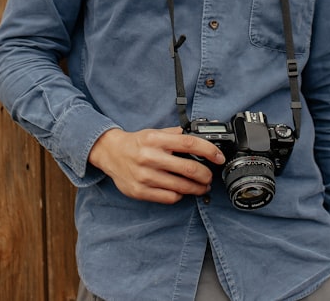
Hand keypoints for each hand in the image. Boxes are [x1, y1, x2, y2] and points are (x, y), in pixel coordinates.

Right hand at [88, 127, 225, 203]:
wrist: (110, 153)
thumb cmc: (136, 143)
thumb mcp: (153, 132)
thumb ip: (174, 134)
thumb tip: (198, 137)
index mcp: (155, 140)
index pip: (189, 144)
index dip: (208, 151)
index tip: (218, 157)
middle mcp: (150, 157)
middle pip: (189, 169)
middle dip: (206, 175)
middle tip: (210, 177)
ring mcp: (145, 176)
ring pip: (181, 187)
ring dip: (197, 189)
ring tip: (202, 187)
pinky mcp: (140, 191)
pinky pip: (169, 197)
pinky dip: (180, 195)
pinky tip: (183, 191)